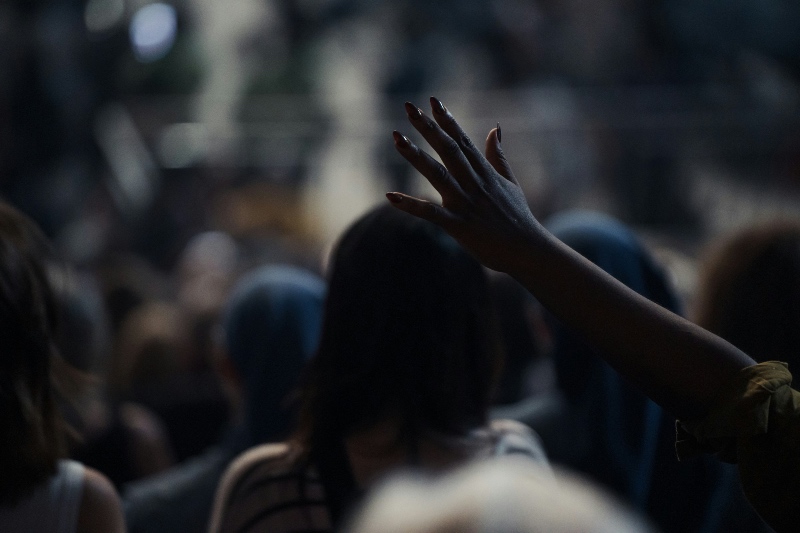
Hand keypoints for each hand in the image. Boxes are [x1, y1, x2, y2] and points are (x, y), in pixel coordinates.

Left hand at [387, 97, 541, 272]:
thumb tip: (495, 128)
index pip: (463, 140)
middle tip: (409, 107)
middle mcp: (474, 184)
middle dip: (428, 128)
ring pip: (437, 174)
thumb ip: (499, 156)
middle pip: (448, 149)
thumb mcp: (511, 183)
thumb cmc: (519, 219)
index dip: (447, 120)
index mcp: (485, 173)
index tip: (433, 101)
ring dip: (416, 156)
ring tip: (396, 138)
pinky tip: (390, 196)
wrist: (528, 251)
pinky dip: (410, 205)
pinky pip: (430, 213)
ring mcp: (466, 203)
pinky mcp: (459, 226)